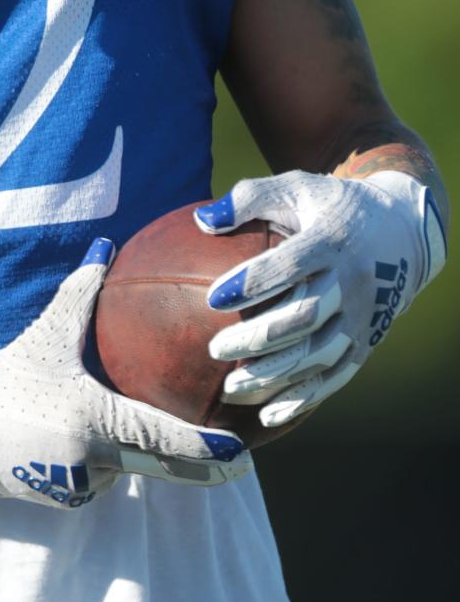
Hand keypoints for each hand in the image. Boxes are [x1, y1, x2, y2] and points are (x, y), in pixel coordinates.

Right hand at [0, 238, 251, 508]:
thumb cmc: (6, 376)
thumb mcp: (47, 332)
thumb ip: (81, 291)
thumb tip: (106, 247)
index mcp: (97, 419)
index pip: (167, 439)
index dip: (209, 448)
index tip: (244, 449)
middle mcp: (95, 459)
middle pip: (164, 468)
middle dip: (204, 467)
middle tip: (240, 460)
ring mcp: (81, 485)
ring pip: (131, 469)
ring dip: (143, 454)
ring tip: (168, 436)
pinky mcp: (67, 499)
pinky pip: (104, 478)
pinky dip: (111, 461)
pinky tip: (102, 441)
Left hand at [194, 170, 446, 427]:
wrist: (400, 233)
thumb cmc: (328, 207)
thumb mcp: (295, 188)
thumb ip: (249, 198)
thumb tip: (201, 220)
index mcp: (332, 240)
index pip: (291, 264)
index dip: (253, 283)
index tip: (213, 298)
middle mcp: (352, 281)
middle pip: (305, 316)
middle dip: (258, 337)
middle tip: (215, 349)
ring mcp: (363, 316)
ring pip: (319, 353)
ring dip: (275, 375)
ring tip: (229, 388)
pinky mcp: (366, 342)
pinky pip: (336, 377)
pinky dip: (303, 398)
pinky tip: (267, 414)